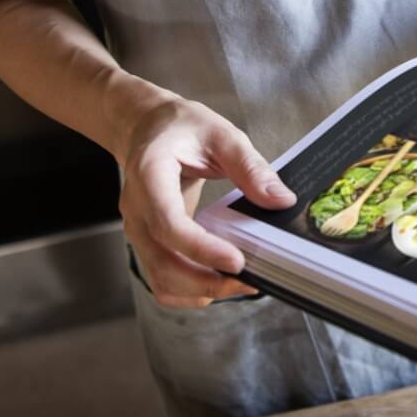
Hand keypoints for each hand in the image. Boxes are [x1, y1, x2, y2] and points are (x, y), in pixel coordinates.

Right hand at [116, 91, 296, 308]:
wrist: (148, 127)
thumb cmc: (181, 127)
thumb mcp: (221, 134)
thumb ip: (250, 167)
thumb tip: (281, 200)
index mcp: (149, 174)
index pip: (167, 222)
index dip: (201, 248)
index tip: (237, 260)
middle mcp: (136, 207)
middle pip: (162, 261)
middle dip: (206, 280)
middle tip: (249, 281)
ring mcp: (137, 228)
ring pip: (160, 277)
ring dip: (199, 290)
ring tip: (239, 284)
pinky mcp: (147, 241)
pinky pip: (160, 278)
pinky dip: (188, 289)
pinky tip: (217, 281)